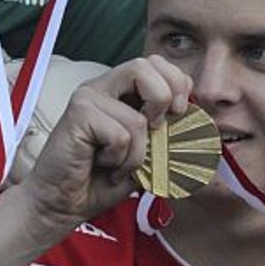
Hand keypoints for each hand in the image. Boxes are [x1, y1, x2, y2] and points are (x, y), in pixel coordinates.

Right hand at [12, 55, 191, 241]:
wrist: (65, 201)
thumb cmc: (103, 178)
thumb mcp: (146, 154)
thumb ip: (167, 134)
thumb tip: (199, 124)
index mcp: (120, 91)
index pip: (157, 64)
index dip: (177, 84)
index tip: (179, 114)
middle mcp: (102, 88)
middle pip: (145, 66)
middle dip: (163, 100)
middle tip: (156, 129)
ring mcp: (87, 99)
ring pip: (138, 118)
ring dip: (138, 154)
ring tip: (118, 163)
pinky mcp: (77, 115)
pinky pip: (121, 136)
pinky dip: (120, 160)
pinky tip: (103, 164)